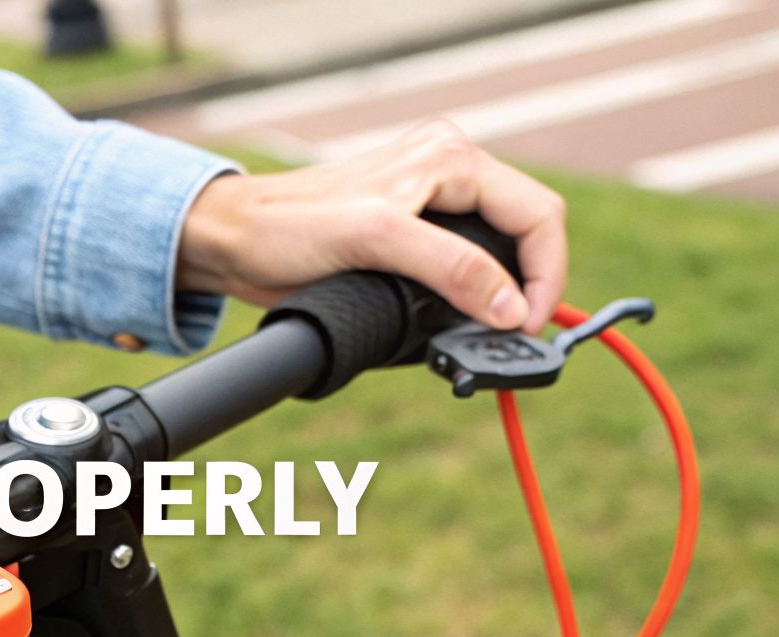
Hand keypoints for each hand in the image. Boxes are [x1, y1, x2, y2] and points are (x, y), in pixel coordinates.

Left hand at [176, 121, 567, 331]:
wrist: (234, 241)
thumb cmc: (288, 227)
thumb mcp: (374, 240)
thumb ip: (449, 266)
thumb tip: (510, 306)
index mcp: (452, 157)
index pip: (537, 214)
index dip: (545, 274)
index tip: (527, 326)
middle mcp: (450, 171)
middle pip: (527, 232)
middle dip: (528, 285)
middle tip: (511, 336)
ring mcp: (434, 202)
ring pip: (501, 250)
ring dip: (500, 293)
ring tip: (486, 332)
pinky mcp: (413, 233)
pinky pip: (467, 263)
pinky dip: (470, 296)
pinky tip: (458, 319)